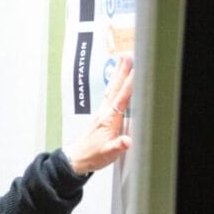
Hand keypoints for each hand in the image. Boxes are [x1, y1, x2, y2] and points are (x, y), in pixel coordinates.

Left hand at [64, 54, 133, 174]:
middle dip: (122, 71)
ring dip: (117, 73)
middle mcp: (104, 113)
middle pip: (115, 88)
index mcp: (109, 120)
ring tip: (122, 59)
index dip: (129, 84)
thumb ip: (118, 146)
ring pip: (111, 89)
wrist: (76, 159)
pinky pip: (108, 94)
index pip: (121, 98)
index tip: (136, 70)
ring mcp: (101, 113)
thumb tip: (127, 141)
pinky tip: (115, 80)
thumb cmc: (92, 156)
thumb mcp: (108, 153)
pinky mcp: (100, 115)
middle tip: (128, 55)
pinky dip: (113, 84)